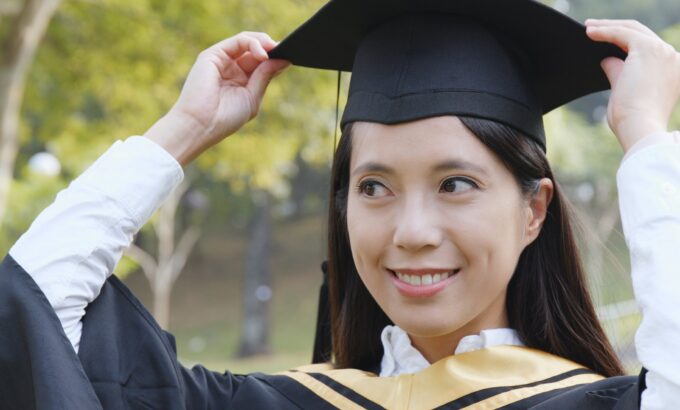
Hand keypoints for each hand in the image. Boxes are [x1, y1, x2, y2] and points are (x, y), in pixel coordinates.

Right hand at [145, 32, 289, 164]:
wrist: (201, 125)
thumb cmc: (225, 118)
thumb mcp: (252, 97)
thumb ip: (265, 76)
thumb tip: (283, 59)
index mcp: (242, 81)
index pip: (262, 64)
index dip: (276, 59)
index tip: (291, 57)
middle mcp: (232, 68)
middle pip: (257, 51)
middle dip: (273, 49)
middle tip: (287, 50)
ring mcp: (222, 60)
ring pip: (248, 42)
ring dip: (265, 43)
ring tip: (275, 49)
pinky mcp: (214, 54)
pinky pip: (238, 41)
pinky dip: (253, 43)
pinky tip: (263, 53)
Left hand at [586, 19, 679, 151]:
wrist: (639, 127)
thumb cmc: (632, 120)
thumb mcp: (624, 91)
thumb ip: (618, 73)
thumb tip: (606, 60)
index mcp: (672, 69)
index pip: (648, 47)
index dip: (625, 40)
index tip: (606, 38)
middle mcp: (672, 57)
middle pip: (641, 34)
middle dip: (615, 28)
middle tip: (593, 28)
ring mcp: (663, 52)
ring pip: (632, 29)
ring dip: (608, 26)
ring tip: (588, 28)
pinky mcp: (648, 49)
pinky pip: (622, 33)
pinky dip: (604, 31)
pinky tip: (589, 32)